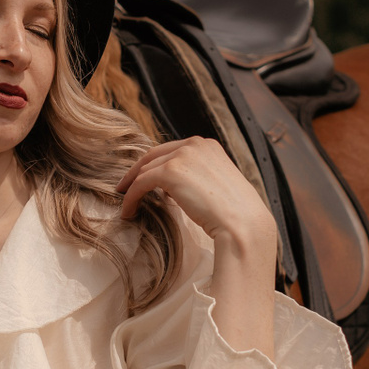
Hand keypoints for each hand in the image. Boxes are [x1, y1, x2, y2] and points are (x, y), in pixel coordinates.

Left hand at [116, 138, 276, 261]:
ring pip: (145, 169)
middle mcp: (195, 144)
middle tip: (125, 189)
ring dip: (132, 188)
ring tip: (128, 206)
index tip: (143, 180)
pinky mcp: (170, 171)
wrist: (243, 225)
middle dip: (137, 172)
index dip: (154, 165)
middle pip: (154, 155)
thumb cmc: (235, 215)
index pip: (172, 151)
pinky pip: (140, 183)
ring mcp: (183, 155)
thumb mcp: (218, 186)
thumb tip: (174, 187)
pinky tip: (128, 212)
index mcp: (208, 145)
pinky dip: (131, 197)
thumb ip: (198, 178)